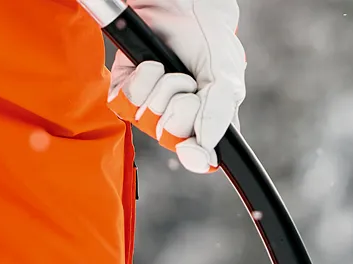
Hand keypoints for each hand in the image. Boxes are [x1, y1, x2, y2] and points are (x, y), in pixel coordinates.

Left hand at [108, 0, 245, 173]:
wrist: (181, 3)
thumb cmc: (207, 38)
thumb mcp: (226, 76)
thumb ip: (220, 113)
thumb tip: (207, 145)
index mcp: (206, 123)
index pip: (200, 158)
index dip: (195, 158)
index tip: (191, 148)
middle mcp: (177, 119)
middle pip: (171, 139)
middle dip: (181, 110)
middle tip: (189, 86)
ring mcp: (151, 106)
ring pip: (148, 121)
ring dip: (163, 92)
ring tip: (172, 71)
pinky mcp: (127, 89)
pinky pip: (126, 102)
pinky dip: (141, 81)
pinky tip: (151, 66)